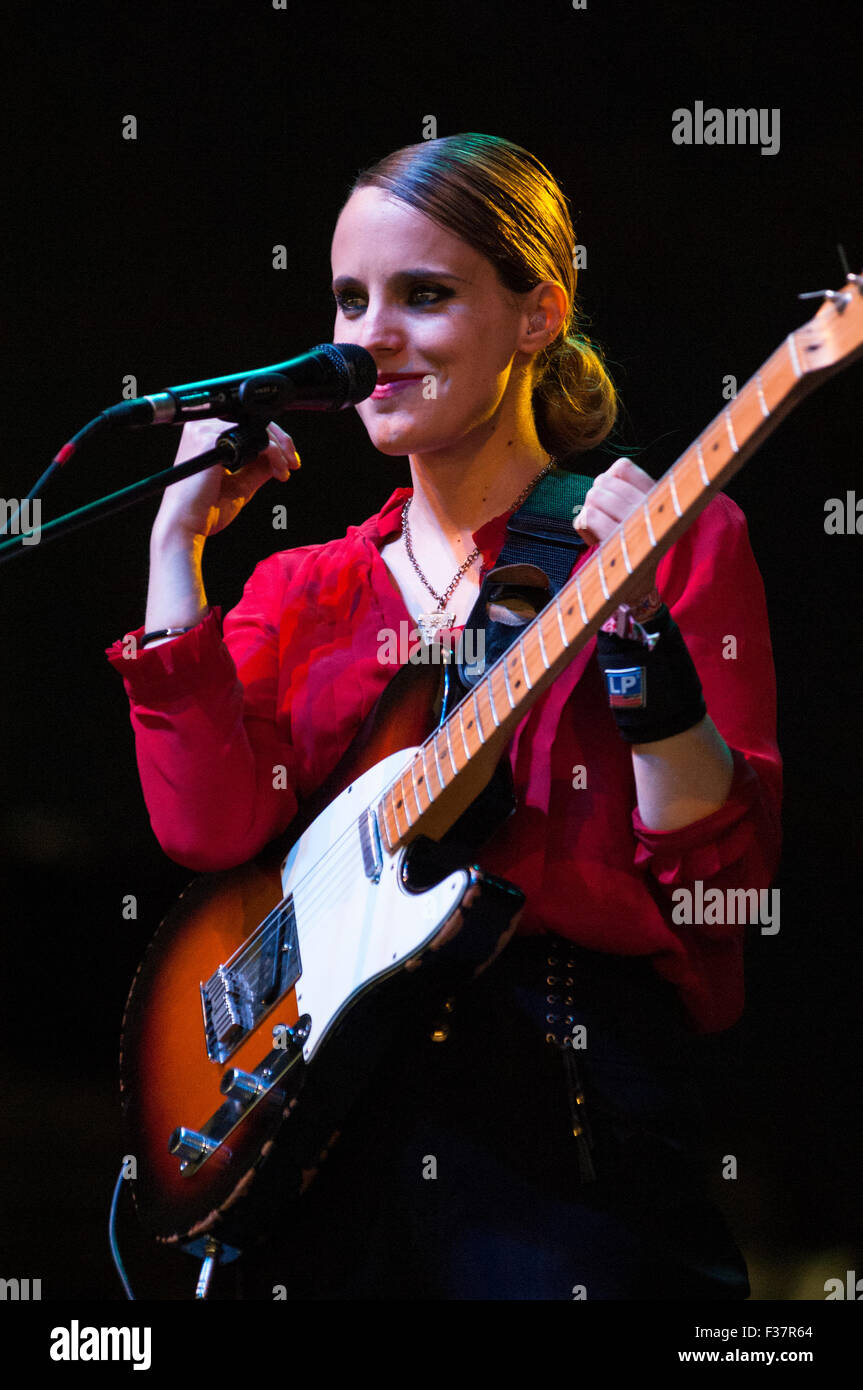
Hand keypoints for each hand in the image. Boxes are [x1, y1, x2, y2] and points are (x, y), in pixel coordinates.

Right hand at [151, 419, 300, 545]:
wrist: (185, 526)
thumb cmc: (206, 510)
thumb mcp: (240, 484)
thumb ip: (258, 467)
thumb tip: (280, 457)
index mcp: (205, 435)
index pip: (245, 426)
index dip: (271, 441)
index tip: (287, 462)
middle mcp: (202, 427)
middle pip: (253, 421)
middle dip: (282, 443)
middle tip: (294, 463)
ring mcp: (205, 430)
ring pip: (257, 427)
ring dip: (279, 449)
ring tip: (286, 471)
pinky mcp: (210, 439)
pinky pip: (255, 439)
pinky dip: (274, 454)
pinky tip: (279, 472)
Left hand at [573, 456, 658, 596]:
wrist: (638, 584)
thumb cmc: (634, 543)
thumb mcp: (639, 511)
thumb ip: (626, 489)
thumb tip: (605, 476)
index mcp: (655, 494)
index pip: (622, 467)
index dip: (609, 480)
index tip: (615, 499)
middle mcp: (648, 505)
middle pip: (601, 481)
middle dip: (595, 499)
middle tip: (606, 519)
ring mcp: (632, 522)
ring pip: (592, 497)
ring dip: (589, 514)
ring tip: (603, 530)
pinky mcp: (615, 540)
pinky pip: (586, 517)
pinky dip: (584, 529)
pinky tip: (597, 541)